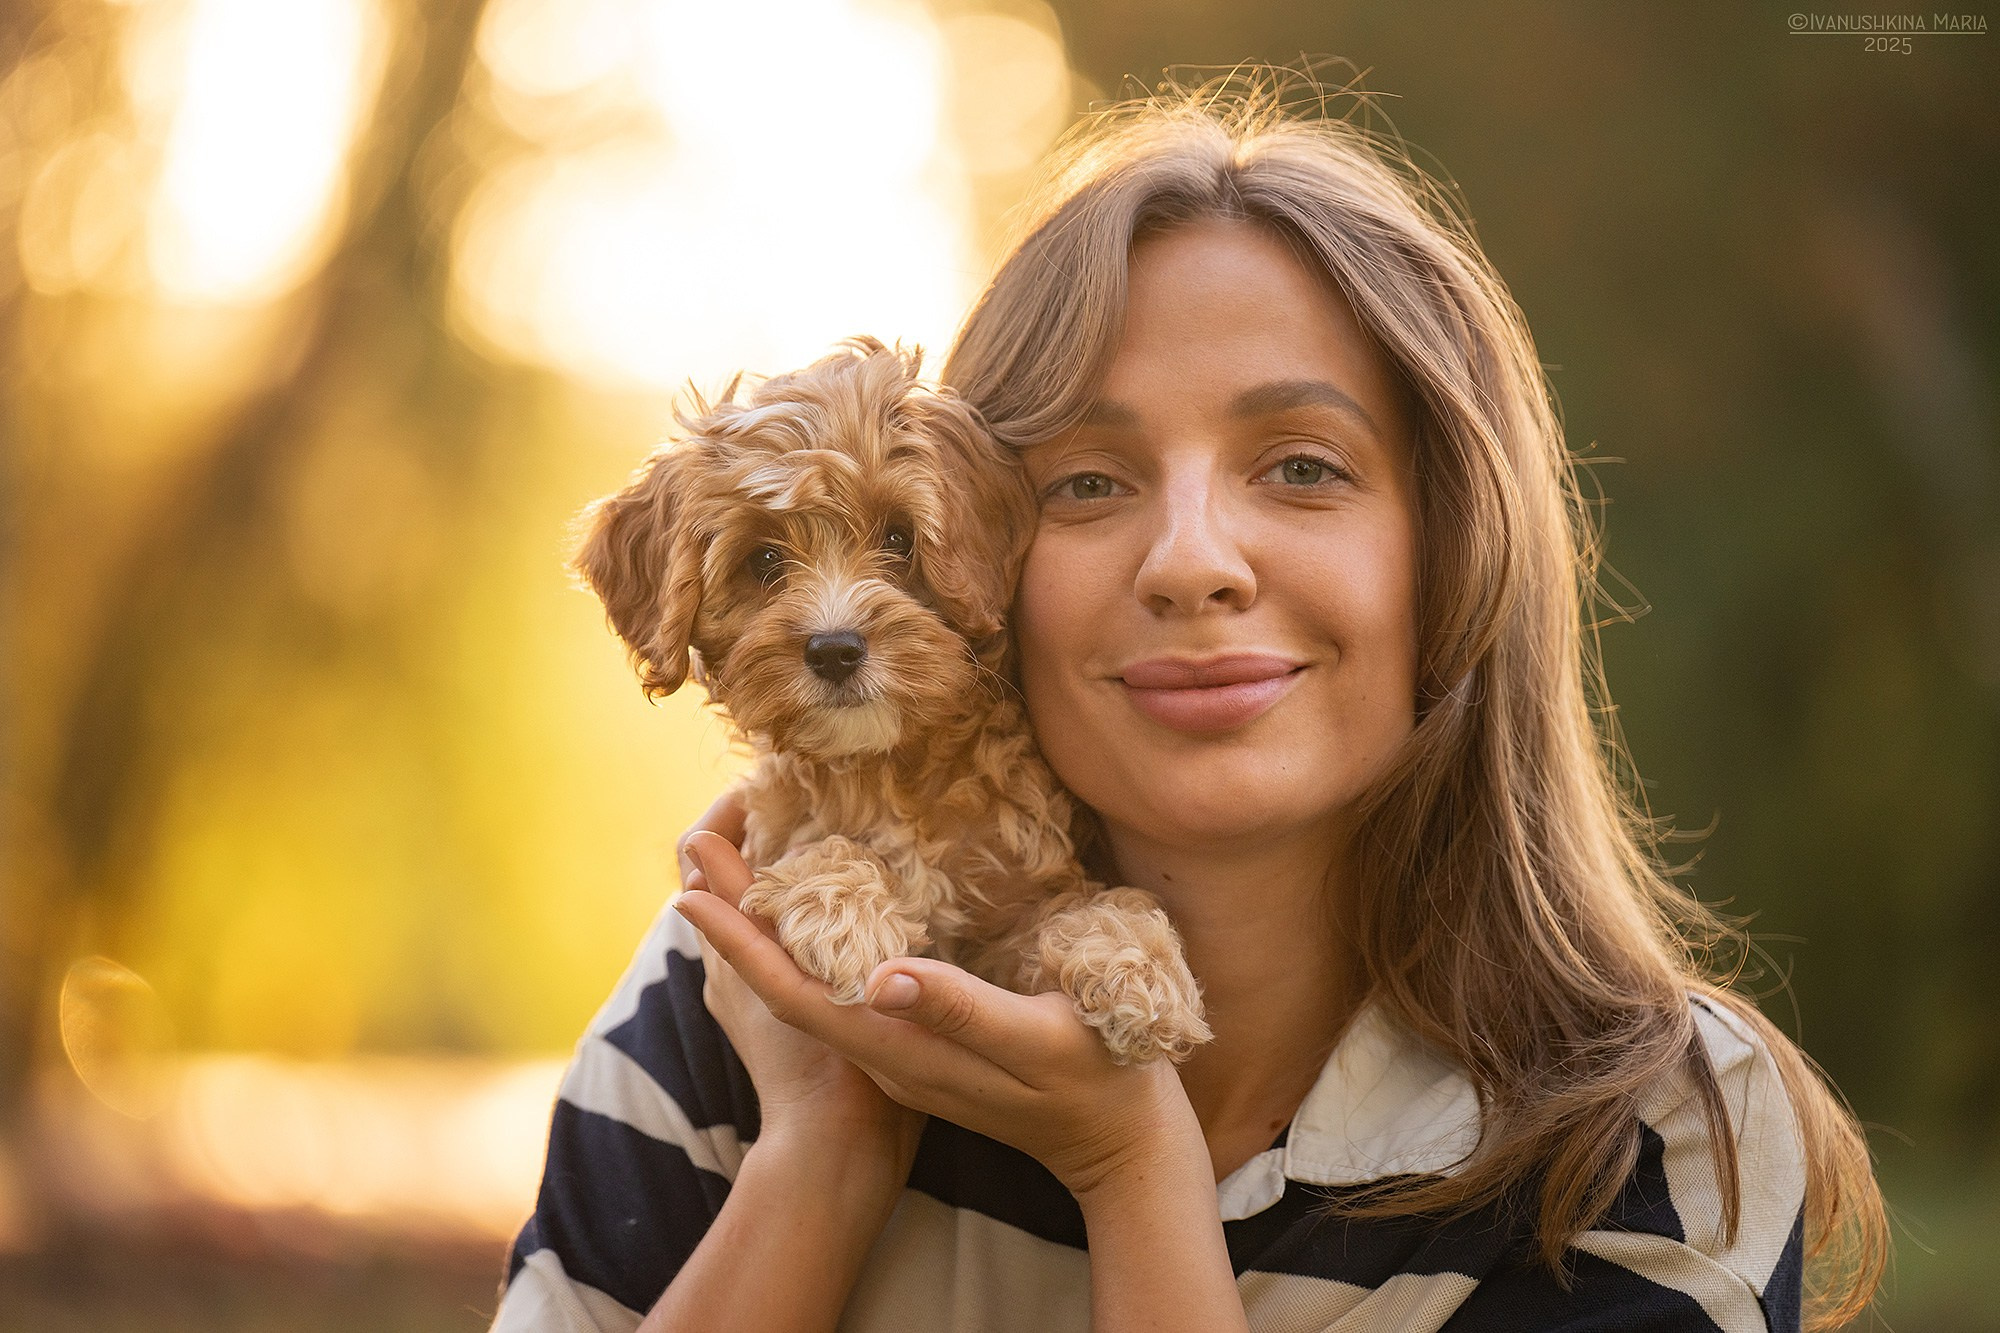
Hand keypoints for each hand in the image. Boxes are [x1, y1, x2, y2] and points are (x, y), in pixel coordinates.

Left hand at [675, 844, 1200, 1200]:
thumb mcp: (1039, 1040)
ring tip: (738, 874)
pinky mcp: (922, 1046)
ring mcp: (902, 1056)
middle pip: (789, 989)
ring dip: (770, 936)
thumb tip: (883, 976)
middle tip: (695, 858)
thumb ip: (963, 1011)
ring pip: (813, 991)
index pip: (797, 995)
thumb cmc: (1096, 1083)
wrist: (1122, 1143)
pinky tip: (815, 915)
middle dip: (739, 926)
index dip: (740, 944)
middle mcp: (887, 1056)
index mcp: (902, 1051)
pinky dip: (814, 949)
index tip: (691, 891)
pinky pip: (845, 994)